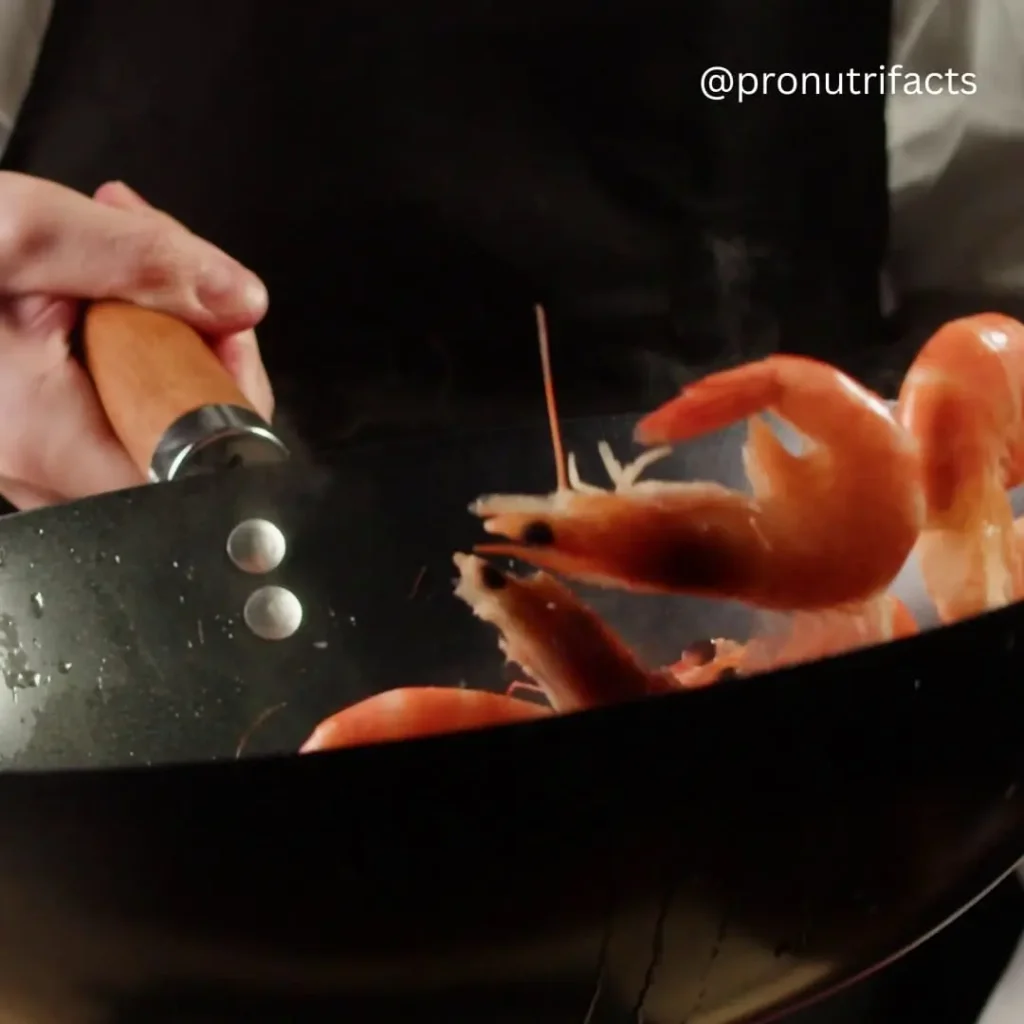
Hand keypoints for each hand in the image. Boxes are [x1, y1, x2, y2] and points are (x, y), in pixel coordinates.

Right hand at [0, 173, 273, 509]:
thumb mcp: (27, 233)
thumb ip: (146, 263)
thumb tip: (240, 299)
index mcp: (49, 441)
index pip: (199, 456)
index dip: (230, 387)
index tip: (219, 322)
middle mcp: (41, 471)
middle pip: (179, 433)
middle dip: (193, 340)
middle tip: (165, 268)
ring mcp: (31, 460)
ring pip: (144, 415)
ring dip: (153, 333)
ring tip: (113, 264)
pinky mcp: (25, 437)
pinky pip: (106, 405)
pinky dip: (116, 345)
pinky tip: (91, 291)